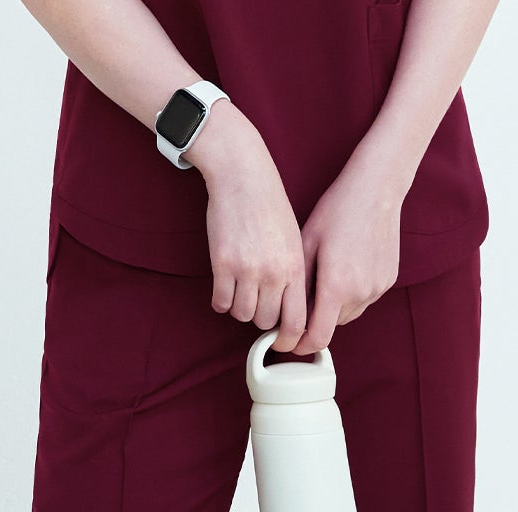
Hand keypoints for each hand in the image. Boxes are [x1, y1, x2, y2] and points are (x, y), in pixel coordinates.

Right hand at [189, 105, 309, 342]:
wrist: (244, 177)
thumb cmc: (271, 206)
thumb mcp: (295, 240)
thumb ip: (293, 275)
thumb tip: (289, 312)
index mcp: (296, 267)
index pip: (297, 322)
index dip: (288, 338)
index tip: (280, 340)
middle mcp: (274, 273)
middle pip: (265, 322)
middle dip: (260, 316)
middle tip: (255, 300)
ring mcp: (247, 269)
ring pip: (242, 314)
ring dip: (239, 307)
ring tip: (239, 288)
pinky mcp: (222, 264)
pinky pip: (220, 302)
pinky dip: (221, 299)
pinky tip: (224, 285)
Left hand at [279, 162, 402, 355]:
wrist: (376, 190)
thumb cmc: (337, 210)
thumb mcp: (306, 241)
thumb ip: (297, 283)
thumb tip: (286, 310)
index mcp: (336, 285)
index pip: (318, 337)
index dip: (300, 345)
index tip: (287, 342)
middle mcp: (360, 292)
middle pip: (332, 324)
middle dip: (315, 318)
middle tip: (301, 296)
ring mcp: (378, 288)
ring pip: (349, 313)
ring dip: (334, 306)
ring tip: (325, 274)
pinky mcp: (389, 280)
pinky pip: (365, 298)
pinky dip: (352, 292)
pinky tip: (345, 265)